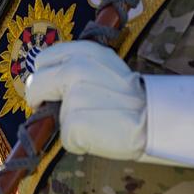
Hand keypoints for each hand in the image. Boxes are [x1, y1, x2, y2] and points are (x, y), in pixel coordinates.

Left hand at [24, 40, 145, 160]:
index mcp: (84, 51)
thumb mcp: (105, 67)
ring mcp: (74, 94)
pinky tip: (99, 136)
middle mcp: (76, 67)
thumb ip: (76, 68)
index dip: (42, 77)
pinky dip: (78, 142)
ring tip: (96, 122)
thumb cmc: (130, 98)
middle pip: (36, 84)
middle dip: (39, 99)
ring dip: (68, 123)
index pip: (43, 59)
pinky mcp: (75, 121)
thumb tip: (46, 83)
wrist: (156, 118)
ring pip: (53, 113)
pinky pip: (65, 137)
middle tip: (54, 111)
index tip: (49, 90)